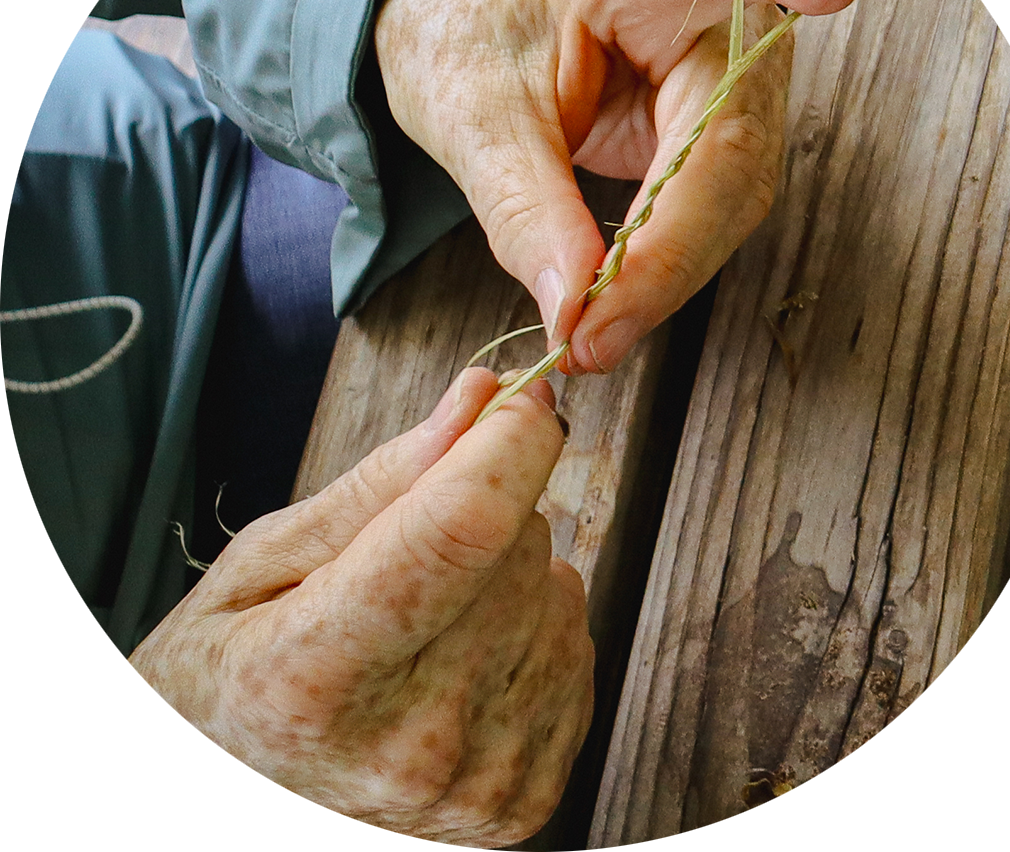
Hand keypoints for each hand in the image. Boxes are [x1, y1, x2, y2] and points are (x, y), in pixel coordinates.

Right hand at [129, 369, 589, 847]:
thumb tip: (479, 399)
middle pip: (519, 550)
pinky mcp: (520, 803)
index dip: (511, 442)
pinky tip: (464, 653)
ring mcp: (473, 783)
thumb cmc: (236, 681)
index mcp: (315, 672)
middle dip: (489, 505)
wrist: (246, 809)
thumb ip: (380, 481)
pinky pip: (575, 650)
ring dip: (511, 572)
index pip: (463, 528)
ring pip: (559, 593)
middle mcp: (407, 743)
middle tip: (415, 541)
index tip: (521, 400)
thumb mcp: (262, 563)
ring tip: (428, 613)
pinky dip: (532, 627)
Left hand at [375, 0, 857, 372]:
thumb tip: (573, 307)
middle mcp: (701, 13)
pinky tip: (618, 307)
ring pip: (733, 191)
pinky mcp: (715, 132)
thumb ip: (524, 208)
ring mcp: (721, 75)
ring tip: (593, 335)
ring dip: (668, 275)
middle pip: (728, 135)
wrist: (465, 39)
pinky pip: (712, 212)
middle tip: (594, 333)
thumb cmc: (469, 42)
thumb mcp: (474, 120)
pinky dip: (665, 269)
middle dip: (667, 249)